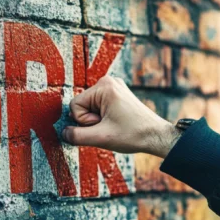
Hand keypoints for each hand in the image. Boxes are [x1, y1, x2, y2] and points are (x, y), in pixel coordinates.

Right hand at [63, 76, 180, 157]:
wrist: (156, 136)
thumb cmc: (133, 134)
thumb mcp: (100, 138)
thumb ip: (76, 136)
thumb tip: (63, 133)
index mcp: (104, 86)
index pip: (74, 106)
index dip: (84, 121)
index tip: (102, 125)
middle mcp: (108, 81)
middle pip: (81, 105)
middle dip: (91, 120)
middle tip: (110, 126)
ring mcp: (113, 87)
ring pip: (89, 107)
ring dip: (97, 120)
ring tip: (114, 125)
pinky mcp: (117, 94)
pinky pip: (97, 107)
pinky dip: (103, 117)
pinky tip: (116, 122)